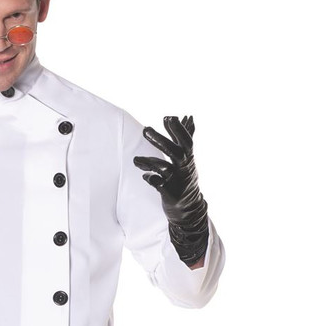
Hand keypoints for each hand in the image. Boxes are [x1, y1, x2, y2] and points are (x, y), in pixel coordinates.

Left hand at [133, 115, 209, 267]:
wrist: (189, 209)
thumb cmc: (184, 178)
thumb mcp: (188, 158)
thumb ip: (186, 137)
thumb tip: (190, 116)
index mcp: (188, 158)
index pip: (185, 140)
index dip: (178, 129)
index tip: (168, 117)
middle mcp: (184, 167)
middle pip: (174, 151)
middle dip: (160, 140)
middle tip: (145, 129)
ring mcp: (177, 180)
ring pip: (163, 167)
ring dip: (148, 162)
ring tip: (135, 160)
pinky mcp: (170, 193)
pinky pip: (158, 184)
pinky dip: (150, 179)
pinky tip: (145, 177)